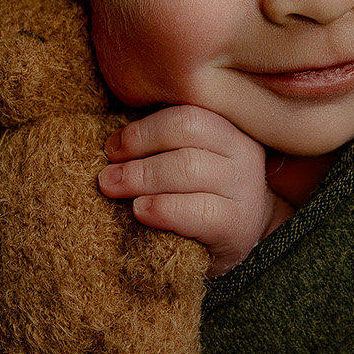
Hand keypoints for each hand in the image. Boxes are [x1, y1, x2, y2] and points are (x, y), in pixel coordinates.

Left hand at [99, 105, 285, 277]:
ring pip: (189, 166)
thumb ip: (162, 144)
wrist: (233, 241)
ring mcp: (245, 187)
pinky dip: (163, 208)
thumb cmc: (199, 196)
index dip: (144, 128)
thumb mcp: (188, 160)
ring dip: (142, 176)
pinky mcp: (238, 223)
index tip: (113, 147)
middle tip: (107, 173)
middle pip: (187, 130)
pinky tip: (140, 211)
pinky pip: (198, 210)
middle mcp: (244, 150)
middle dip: (139, 147)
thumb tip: (113, 143)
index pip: (186, 113)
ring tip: (114, 188)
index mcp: (228, 127)